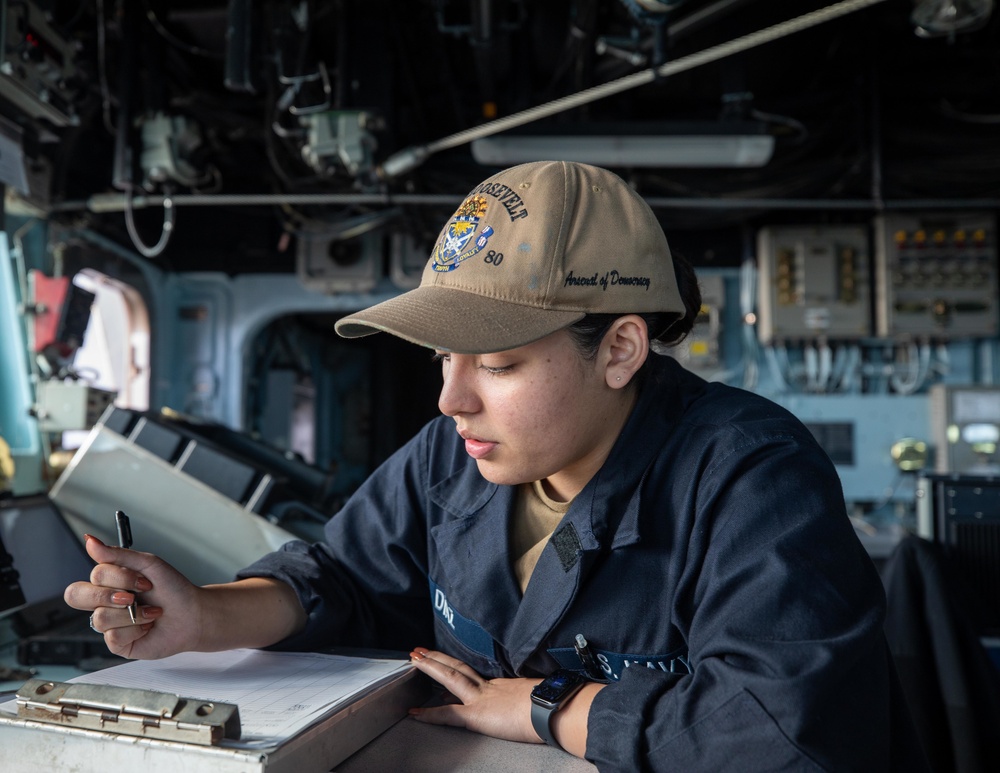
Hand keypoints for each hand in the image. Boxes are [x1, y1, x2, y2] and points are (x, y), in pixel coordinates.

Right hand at [63, 534, 202, 659]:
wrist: (193, 614)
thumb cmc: (173, 589)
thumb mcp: (148, 564)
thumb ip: (117, 554)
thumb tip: (90, 541)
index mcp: (110, 581)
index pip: (93, 576)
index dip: (118, 577)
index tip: (144, 580)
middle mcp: (105, 602)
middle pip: (75, 596)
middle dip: (109, 596)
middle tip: (133, 598)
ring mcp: (109, 623)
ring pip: (99, 618)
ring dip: (133, 614)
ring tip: (151, 612)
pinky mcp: (117, 643)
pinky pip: (112, 636)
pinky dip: (136, 629)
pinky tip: (147, 626)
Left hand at [407, 647, 542, 743]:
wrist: (554, 707)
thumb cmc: (553, 704)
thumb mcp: (538, 695)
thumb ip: (529, 697)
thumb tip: (536, 699)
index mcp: (504, 686)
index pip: (475, 675)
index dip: (458, 669)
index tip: (444, 664)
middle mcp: (490, 688)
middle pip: (459, 668)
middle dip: (438, 659)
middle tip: (420, 650)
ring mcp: (481, 699)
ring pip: (450, 678)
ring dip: (431, 667)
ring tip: (414, 659)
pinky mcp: (477, 715)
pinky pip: (448, 714)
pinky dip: (430, 714)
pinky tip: (415, 713)